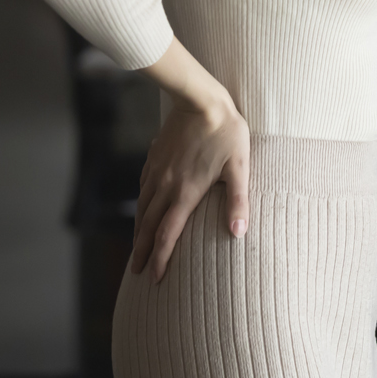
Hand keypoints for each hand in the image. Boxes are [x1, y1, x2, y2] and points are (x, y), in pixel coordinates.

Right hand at [131, 39, 250, 282]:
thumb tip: (238, 233)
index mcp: (186, 192)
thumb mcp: (240, 167)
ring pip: (142, 209)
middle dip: (141, 252)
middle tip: (136, 273)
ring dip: (137, 232)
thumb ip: (238, 201)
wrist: (200, 99)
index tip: (154, 277)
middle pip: (148, 227)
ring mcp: (156, 172)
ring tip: (136, 248)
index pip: (168, 235)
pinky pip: (142, 189)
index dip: (160, 258)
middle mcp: (166, 187)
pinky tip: (142, 210)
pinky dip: (140, 206)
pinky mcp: (153, 159)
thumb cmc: (227, 132)